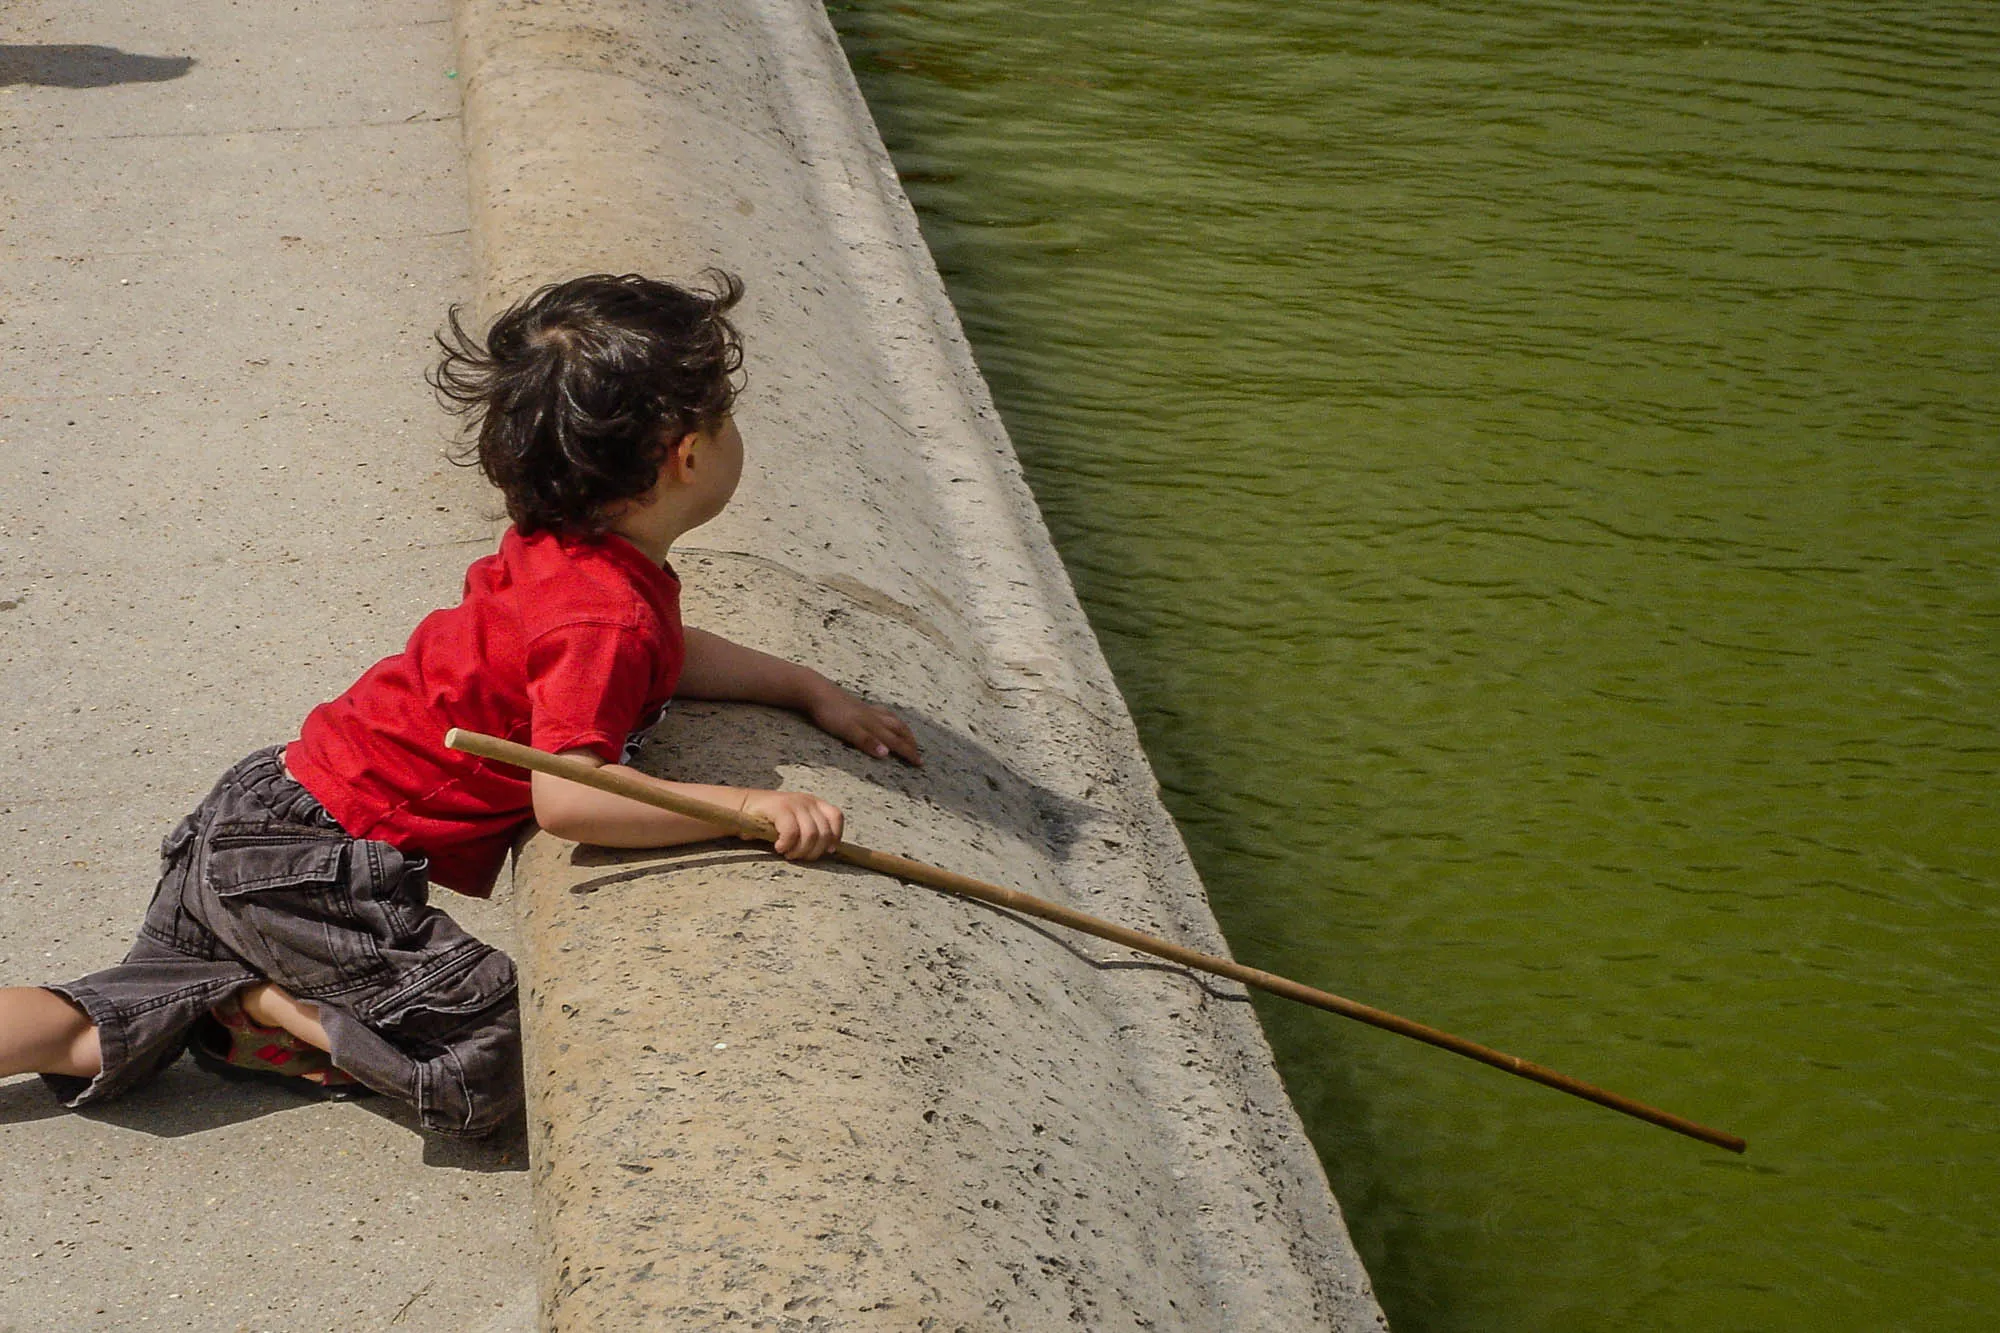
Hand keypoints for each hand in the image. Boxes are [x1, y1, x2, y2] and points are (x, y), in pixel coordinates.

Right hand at [739, 789, 843, 860]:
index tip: (826, 850)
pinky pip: (792, 832)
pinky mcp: (780, 808)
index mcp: (815, 803)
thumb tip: (830, 850)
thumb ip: (812, 831)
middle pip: (824, 832)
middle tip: (798, 856)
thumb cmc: (771, 820)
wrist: (743, 806)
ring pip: (811, 834)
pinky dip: (787, 844)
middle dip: (813, 851)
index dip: (835, 836)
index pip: (837, 817)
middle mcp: (807, 801)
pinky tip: (779, 847)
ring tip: (788, 853)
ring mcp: (794, 803)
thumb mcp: (797, 822)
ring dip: (800, 851)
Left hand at [803, 680, 922, 765]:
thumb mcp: (847, 730)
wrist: (815, 691)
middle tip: (918, 753)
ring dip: (903, 729)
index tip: (920, 763)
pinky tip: (885, 718)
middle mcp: (873, 717)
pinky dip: (890, 717)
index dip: (908, 752)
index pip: (895, 741)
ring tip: (908, 735)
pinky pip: (882, 712)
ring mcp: (866, 710)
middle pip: (898, 729)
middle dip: (910, 741)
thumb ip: (867, 742)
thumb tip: (887, 754)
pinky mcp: (859, 706)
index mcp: (872, 725)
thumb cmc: (829, 713)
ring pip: (892, 719)